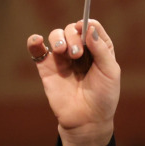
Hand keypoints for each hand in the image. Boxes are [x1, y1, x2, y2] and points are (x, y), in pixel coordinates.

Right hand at [26, 18, 119, 145]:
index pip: (90, 27)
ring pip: (56, 35)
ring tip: (63, 52)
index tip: (84, 29)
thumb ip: (101, 49)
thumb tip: (89, 28)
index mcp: (97, 49)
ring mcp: (62, 59)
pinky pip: (37, 50)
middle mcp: (79, 51)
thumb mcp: (110, 71)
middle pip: (72, 29)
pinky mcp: (47, 68)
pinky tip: (37, 41)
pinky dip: (34, 42)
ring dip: (59, 38)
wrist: (87, 121)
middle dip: (74, 37)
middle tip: (77, 54)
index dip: (87, 24)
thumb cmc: (103, 97)